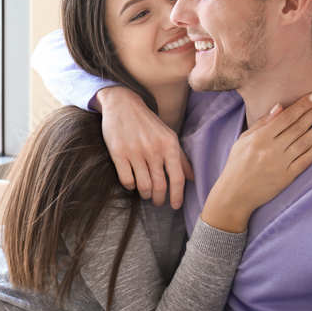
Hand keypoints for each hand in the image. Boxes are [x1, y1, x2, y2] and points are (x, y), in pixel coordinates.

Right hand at [95, 86, 193, 208]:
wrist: (123, 105)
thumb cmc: (147, 122)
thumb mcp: (168, 136)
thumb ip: (181, 157)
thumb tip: (192, 178)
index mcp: (169, 145)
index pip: (177, 178)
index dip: (177, 196)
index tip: (175, 206)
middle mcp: (154, 150)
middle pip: (160, 185)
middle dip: (160, 198)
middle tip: (158, 201)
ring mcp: (135, 152)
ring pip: (144, 186)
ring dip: (146, 194)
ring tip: (146, 194)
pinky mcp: (118, 154)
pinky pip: (127, 180)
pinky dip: (130, 186)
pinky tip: (132, 184)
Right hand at [202, 92, 311, 231]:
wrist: (235, 194)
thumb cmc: (237, 164)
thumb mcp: (243, 140)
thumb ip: (261, 123)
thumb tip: (279, 106)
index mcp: (260, 138)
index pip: (285, 117)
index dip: (302, 105)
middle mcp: (271, 149)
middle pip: (298, 127)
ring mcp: (281, 164)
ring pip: (305, 142)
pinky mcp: (287, 177)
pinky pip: (305, 161)